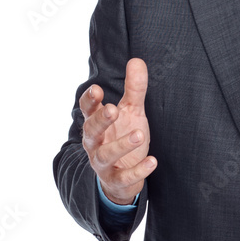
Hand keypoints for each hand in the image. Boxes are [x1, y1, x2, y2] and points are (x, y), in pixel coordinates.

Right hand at [80, 58, 155, 204]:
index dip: (89, 100)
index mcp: (97, 123)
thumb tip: (137, 60)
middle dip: (100, 120)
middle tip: (112, 109)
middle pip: (91, 131)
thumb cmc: (123, 136)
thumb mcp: (131, 111)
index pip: (87, 109)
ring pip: (105, 155)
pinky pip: (124, 177)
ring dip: (121, 145)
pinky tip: (153, 161)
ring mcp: (103, 163)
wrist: (121, 176)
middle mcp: (95, 142)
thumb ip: (134, 89)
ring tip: (139, 135)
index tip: (97, 90)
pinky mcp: (115, 180)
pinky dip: (138, 170)